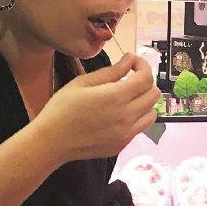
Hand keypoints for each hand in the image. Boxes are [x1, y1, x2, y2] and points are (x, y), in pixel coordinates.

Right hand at [35, 55, 158, 162]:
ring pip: (152, 113)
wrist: (52, 141)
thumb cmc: (62, 108)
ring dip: (144, 101)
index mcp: (115, 97)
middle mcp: (126, 116)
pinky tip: (119, 114)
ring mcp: (126, 134)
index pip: (146, 78)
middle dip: (145, 82)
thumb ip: (111, 71)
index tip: (132, 62)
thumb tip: (129, 60)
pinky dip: (136, 117)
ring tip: (126, 97)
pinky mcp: (122, 145)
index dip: (143, 65)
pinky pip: (140, 128)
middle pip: (154, 94)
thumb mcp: (83, 83)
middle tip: (129, 78)